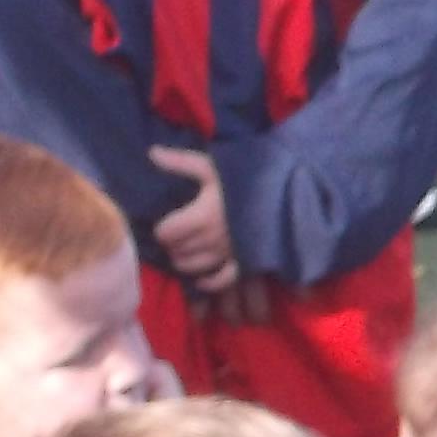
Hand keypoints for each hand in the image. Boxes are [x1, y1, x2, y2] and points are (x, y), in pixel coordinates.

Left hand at [145, 146, 241, 291]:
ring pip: (194, 267)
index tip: (166, 223)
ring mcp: (227, 254)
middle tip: (175, 237)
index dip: (162, 229)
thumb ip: (181, 162)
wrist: (285, 192)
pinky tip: (201, 280)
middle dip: (172, 245)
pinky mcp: (244, 262)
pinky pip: (221, 280)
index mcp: (200, 216)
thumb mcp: (212, 165)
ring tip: (184, 252)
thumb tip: (152, 152)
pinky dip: (208, 283)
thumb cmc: (245, 176)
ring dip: (184, 262)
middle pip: (177, 251)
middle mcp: (211, 239)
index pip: (166, 232)